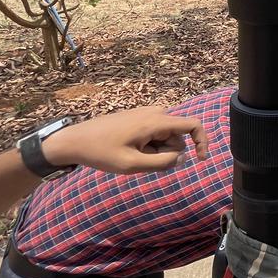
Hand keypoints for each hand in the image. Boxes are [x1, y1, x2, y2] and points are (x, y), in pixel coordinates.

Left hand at [41, 107, 208, 173]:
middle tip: (141, 160)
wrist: (75, 140)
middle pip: (178, 136)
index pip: (193, 125)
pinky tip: (127, 150)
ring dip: (156, 150)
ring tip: (132, 155)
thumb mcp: (133, 164)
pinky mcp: (138, 117)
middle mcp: (155, 112)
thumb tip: (182, 158)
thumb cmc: (101, 152)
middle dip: (167, 152)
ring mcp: (146, 114)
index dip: (203, 142)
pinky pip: (154, 134)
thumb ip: (162, 163)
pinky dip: (148, 146)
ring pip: (166, 137)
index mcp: (156, 121)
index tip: (201, 160)